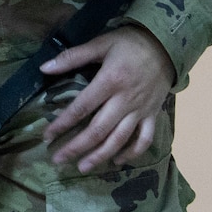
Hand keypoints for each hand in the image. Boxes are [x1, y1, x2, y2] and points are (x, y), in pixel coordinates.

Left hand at [41, 25, 175, 172]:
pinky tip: (117, 161)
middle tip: (58, 160)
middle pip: (99, 130)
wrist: (167, 45)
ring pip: (120, 139)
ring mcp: (141, 110)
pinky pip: (144, 139)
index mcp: (110, 81)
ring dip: (100, 155)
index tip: (47, 136)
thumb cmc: (129, 43)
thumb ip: (72, 57)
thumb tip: (44, 68)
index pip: (81, 108)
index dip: (62, 124)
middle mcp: (125, 100)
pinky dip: (132, 153)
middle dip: (77, 147)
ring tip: (82, 167)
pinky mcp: (154, 115)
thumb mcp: (99, 44)